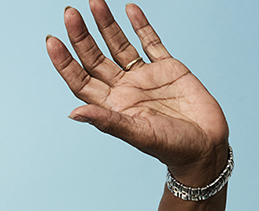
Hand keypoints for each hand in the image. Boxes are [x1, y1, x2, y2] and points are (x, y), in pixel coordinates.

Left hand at [46, 0, 228, 184]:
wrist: (206, 147)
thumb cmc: (171, 148)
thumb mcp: (137, 134)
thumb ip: (107, 121)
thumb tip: (73, 113)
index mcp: (111, 105)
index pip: (79, 79)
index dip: (64, 61)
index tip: (52, 40)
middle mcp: (123, 89)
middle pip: (94, 58)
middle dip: (82, 36)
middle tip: (70, 12)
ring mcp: (144, 77)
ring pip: (119, 45)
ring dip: (106, 25)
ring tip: (94, 1)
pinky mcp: (168, 68)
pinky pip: (151, 42)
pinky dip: (141, 25)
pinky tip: (129, 9)